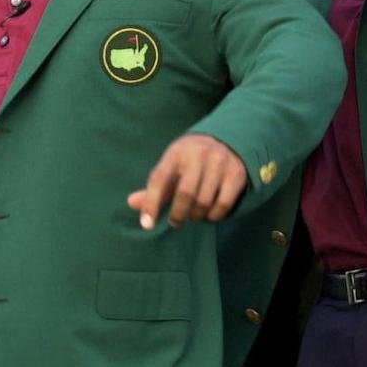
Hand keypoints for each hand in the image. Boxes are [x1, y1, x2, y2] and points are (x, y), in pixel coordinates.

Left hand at [127, 134, 247, 228]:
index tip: (147, 224)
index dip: (151, 203)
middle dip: (178, 214)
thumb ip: (154, 187)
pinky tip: (209, 214)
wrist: (226, 141)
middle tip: (176, 222)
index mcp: (176, 152)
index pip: (159, 178)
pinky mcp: (236, 174)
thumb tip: (131, 202)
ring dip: (196, 216)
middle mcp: (198, 154)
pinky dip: (214, 216)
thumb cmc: (190, 160)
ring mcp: (219, 162)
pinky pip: (223, 205)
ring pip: (204, 202)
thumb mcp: (171, 166)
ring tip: (193, 215)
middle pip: (185, 193)